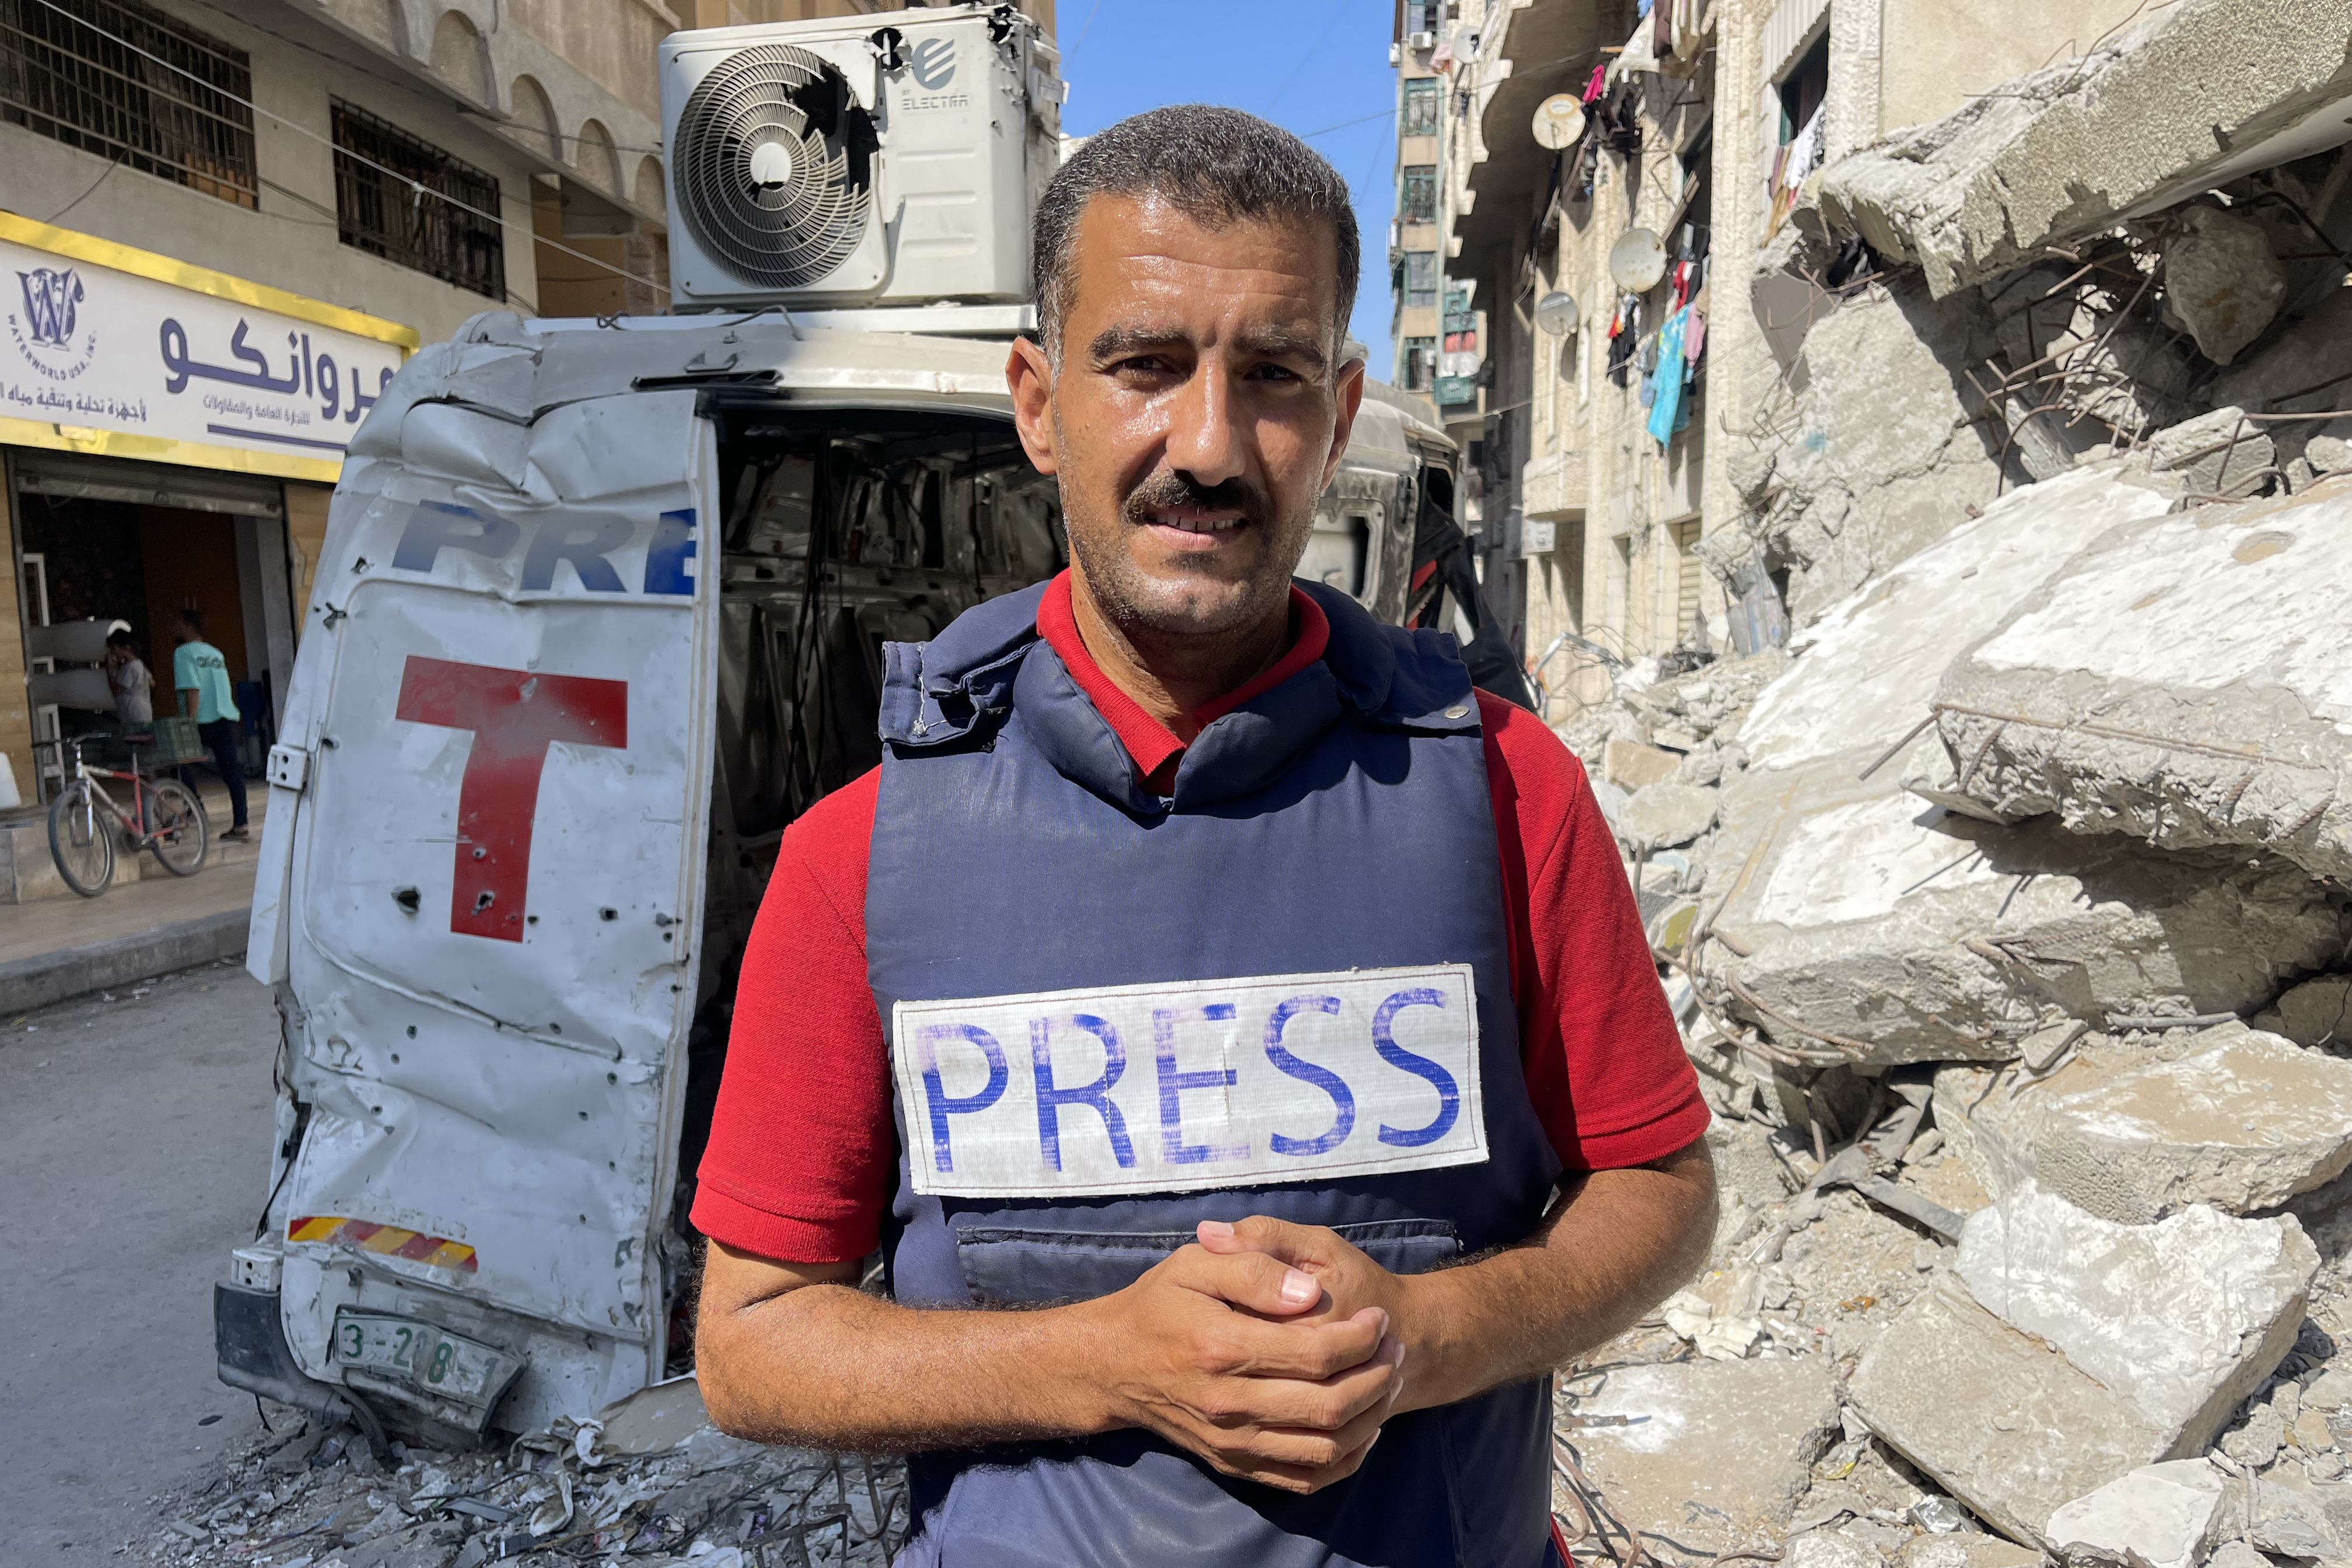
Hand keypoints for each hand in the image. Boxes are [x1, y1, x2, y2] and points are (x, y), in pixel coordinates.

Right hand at [1078, 1241, 1406, 1493]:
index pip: (1317, 1353)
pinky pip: (1305, 1478)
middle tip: (1394, 1349)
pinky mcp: (1234, 1464)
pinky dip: (1346, 1459)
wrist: (1112, 1366)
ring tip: (1387, 1381)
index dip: (1362, 1336)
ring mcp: (1232, 1441)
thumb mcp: (1195, 1264)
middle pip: (1330, 1404)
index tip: (1379, 1317)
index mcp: (1221, 1347)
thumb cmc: (1158, 1305)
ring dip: (1371, 1416)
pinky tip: (1362, 1428)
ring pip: (1325, 1447)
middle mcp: (1228, 1403)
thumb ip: (1253, 1269)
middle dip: (1378, 1375)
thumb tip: (1308, 1294)